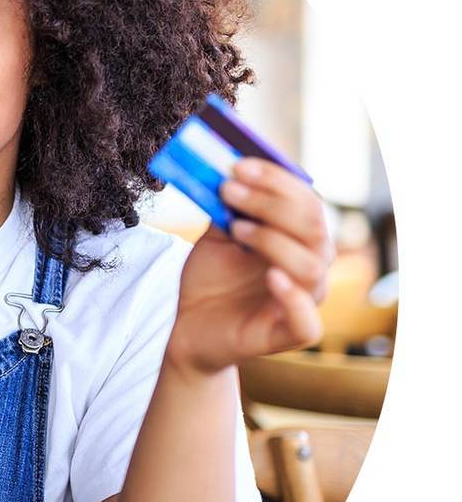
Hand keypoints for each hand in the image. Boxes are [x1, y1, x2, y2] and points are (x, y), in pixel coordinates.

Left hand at [168, 157, 334, 374]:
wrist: (189, 327)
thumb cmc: (210, 281)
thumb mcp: (217, 237)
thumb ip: (229, 209)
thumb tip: (228, 169)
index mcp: (299, 239)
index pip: (306, 201)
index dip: (276, 180)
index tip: (238, 166)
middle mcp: (310, 266)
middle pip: (313, 227)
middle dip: (269, 202)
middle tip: (228, 190)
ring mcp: (304, 301)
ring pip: (311, 265)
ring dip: (273, 239)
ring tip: (236, 229)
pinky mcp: (290, 335)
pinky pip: (307, 321)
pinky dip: (292, 296)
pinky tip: (271, 276)